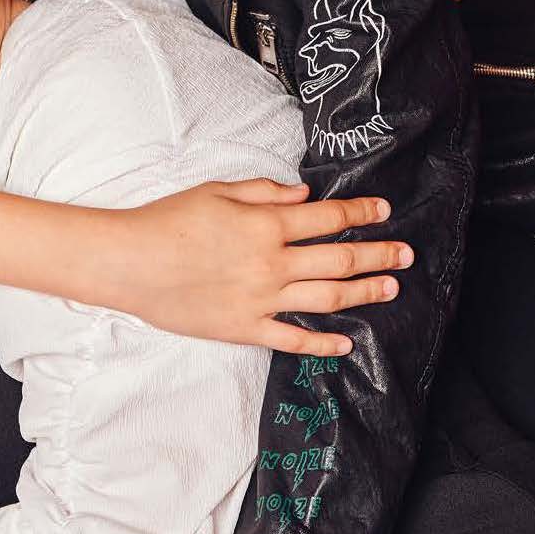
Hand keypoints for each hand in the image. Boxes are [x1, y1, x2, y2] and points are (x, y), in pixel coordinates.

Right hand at [105, 179, 409, 354]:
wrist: (129, 262)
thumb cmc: (167, 220)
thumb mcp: (216, 191)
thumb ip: (265, 192)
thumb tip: (306, 195)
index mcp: (266, 225)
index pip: (327, 218)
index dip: (360, 212)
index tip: (384, 210)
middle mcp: (272, 263)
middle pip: (340, 258)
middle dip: (378, 254)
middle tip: (406, 254)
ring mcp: (261, 300)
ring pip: (326, 297)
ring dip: (363, 292)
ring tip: (390, 288)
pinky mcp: (244, 328)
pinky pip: (293, 338)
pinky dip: (322, 342)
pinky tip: (345, 342)